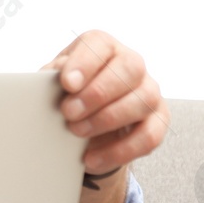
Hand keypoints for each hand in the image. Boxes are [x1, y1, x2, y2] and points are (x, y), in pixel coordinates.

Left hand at [42, 29, 167, 173]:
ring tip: (77, 132)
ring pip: (143, 101)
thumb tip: (44, 83)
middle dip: (97, 93)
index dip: (84, 63)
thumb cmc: (69, 93)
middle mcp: (133, 64)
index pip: (100, 44)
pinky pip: (149, 137)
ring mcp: (150, 92)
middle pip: (129, 69)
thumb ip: (51, 78)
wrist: (87, 120)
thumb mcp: (55, 81)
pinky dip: (118, 151)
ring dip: (107, 119)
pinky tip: (92, 158)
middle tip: (68, 112)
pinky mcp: (158, 121)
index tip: (67, 83)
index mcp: (104, 47)